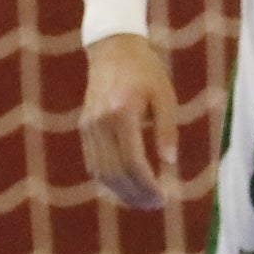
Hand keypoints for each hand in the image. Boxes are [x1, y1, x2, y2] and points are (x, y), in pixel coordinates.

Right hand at [80, 32, 184, 210]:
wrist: (112, 48)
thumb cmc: (145, 70)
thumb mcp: (165, 95)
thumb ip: (167, 129)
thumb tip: (169, 163)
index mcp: (122, 113)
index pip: (133, 162)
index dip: (148, 185)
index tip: (164, 198)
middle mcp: (100, 122)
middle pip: (115, 172)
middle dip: (136, 194)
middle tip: (155, 205)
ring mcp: (88, 126)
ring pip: (100, 171)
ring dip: (121, 191)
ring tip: (142, 201)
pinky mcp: (84, 127)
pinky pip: (93, 162)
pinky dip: (108, 179)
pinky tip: (125, 185)